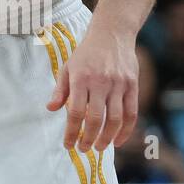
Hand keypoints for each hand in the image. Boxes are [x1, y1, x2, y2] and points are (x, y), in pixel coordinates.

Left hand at [46, 21, 138, 152]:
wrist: (112, 33)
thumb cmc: (86, 54)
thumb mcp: (68, 67)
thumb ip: (60, 90)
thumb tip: (50, 109)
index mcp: (80, 78)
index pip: (75, 112)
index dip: (71, 132)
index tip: (68, 145)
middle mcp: (100, 82)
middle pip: (96, 118)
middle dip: (89, 138)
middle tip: (84, 149)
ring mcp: (118, 84)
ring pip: (115, 119)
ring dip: (107, 138)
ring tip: (99, 147)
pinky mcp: (133, 85)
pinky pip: (131, 113)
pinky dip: (126, 130)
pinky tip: (119, 141)